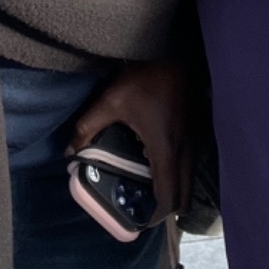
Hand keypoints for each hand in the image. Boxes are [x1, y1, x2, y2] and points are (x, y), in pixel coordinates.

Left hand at [68, 59, 190, 223]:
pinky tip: (160, 159)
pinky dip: (180, 172)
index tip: (138, 218)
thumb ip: (88, 127)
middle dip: (165, 207)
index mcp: (166, 149)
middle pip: (183, 196)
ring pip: (190, 180)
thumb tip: (68, 152)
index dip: (154, 215)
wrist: (176, 49)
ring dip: (174, 189)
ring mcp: (198, 140)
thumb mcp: (111, 100)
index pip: (168, 197)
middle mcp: (187, 150)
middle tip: (142, 205)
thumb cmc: (146, 75)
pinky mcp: (200, 130)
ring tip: (149, 185)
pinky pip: (192, 164)